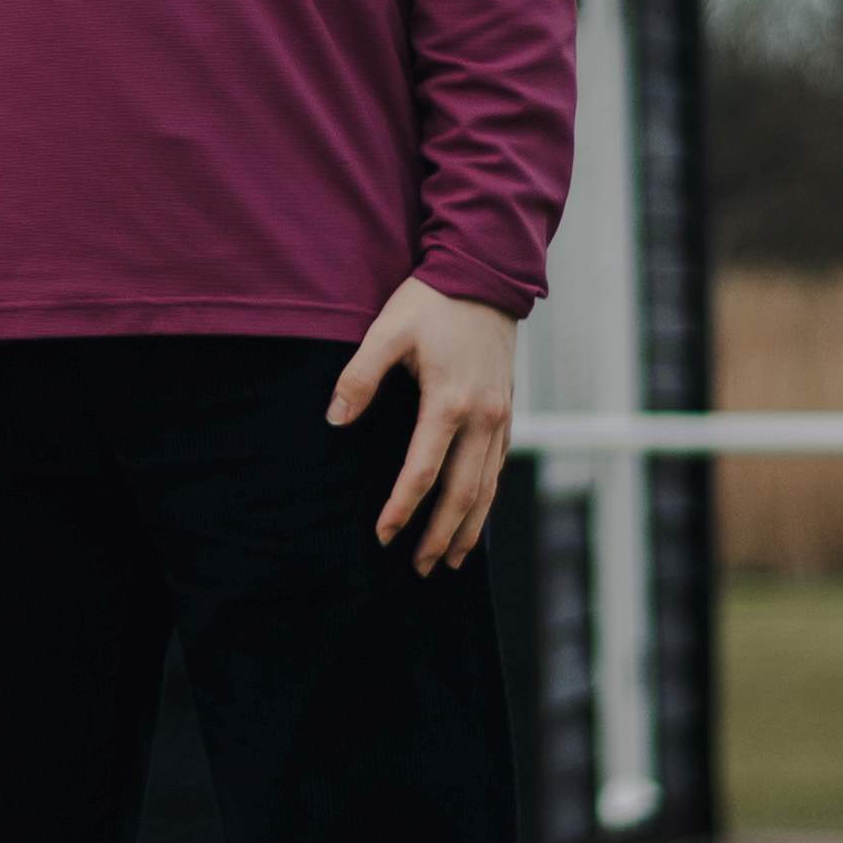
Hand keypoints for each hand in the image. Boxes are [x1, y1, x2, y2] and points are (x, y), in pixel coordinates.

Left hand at [333, 282, 520, 567]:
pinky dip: (486, 499)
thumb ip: (359, 377)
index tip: (383, 536)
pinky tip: (473, 516)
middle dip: (440, 535)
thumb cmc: (431, 301)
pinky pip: (498, 467)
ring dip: (468, 527)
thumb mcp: (386, 331)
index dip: (402, 508)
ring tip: (449, 560)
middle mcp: (483, 417)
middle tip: (420, 568)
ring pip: (488, 487)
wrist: (485, 273)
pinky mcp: (507, 411)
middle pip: (464, 493)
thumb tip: (335, 419)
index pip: (423, 471)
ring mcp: (500, 416)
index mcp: (450, 402)